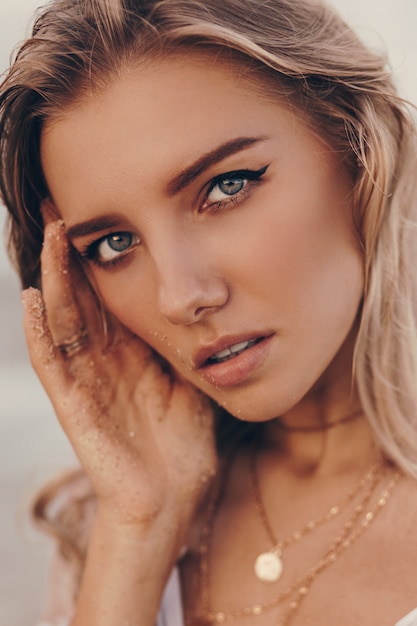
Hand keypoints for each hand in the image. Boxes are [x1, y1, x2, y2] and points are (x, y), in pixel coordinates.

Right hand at [22, 219, 216, 541]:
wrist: (173, 501)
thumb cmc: (184, 446)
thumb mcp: (192, 383)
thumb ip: (187, 347)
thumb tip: (201, 306)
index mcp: (132, 354)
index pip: (111, 296)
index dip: (104, 258)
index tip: (103, 215)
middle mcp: (104, 361)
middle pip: (82, 297)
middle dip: (72, 255)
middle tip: (64, 208)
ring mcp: (86, 382)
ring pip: (63, 320)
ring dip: (54, 279)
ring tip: (49, 236)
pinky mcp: (75, 407)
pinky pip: (53, 365)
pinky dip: (38, 333)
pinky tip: (31, 299)